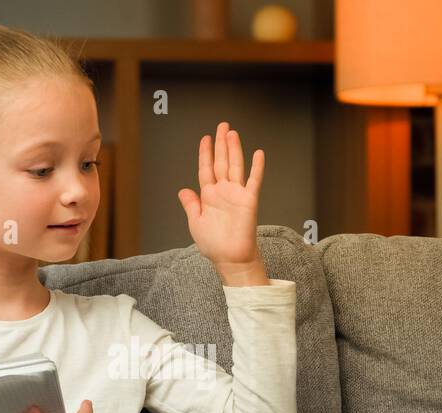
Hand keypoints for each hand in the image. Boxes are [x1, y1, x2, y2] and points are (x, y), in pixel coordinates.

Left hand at [177, 121, 264, 275]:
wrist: (230, 259)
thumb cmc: (214, 245)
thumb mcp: (195, 222)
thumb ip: (191, 205)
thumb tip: (183, 190)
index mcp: (209, 196)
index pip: (206, 169)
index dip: (205, 153)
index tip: (205, 139)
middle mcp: (223, 192)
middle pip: (221, 162)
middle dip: (221, 144)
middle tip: (222, 126)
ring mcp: (237, 194)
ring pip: (235, 166)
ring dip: (234, 149)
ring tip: (232, 133)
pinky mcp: (249, 200)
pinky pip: (254, 180)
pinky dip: (257, 167)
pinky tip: (258, 154)